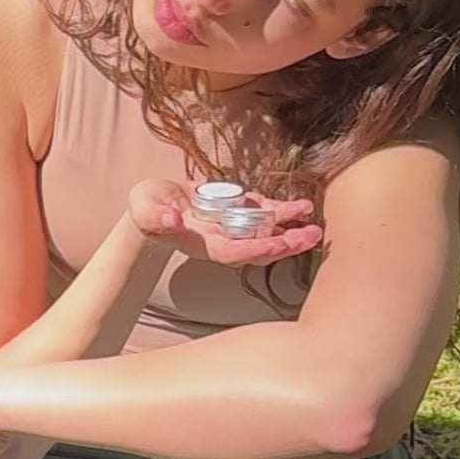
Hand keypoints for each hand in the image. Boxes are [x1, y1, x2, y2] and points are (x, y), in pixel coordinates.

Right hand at [130, 176, 323, 267]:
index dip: (253, 249)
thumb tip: (171, 221)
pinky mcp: (239, 213)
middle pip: (258, 249)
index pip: (231, 251)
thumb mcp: (145, 208)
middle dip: (284, 245)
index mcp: (201, 243)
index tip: (276, 245)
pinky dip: (285, 213)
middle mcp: (222, 240)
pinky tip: (303, 207)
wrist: (156, 207)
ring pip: (267, 235)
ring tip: (314, 228)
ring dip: (292, 232)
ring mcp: (232, 228)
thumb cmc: (148, 208)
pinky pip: (266, 216)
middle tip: (309, 237)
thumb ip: (155, 216)